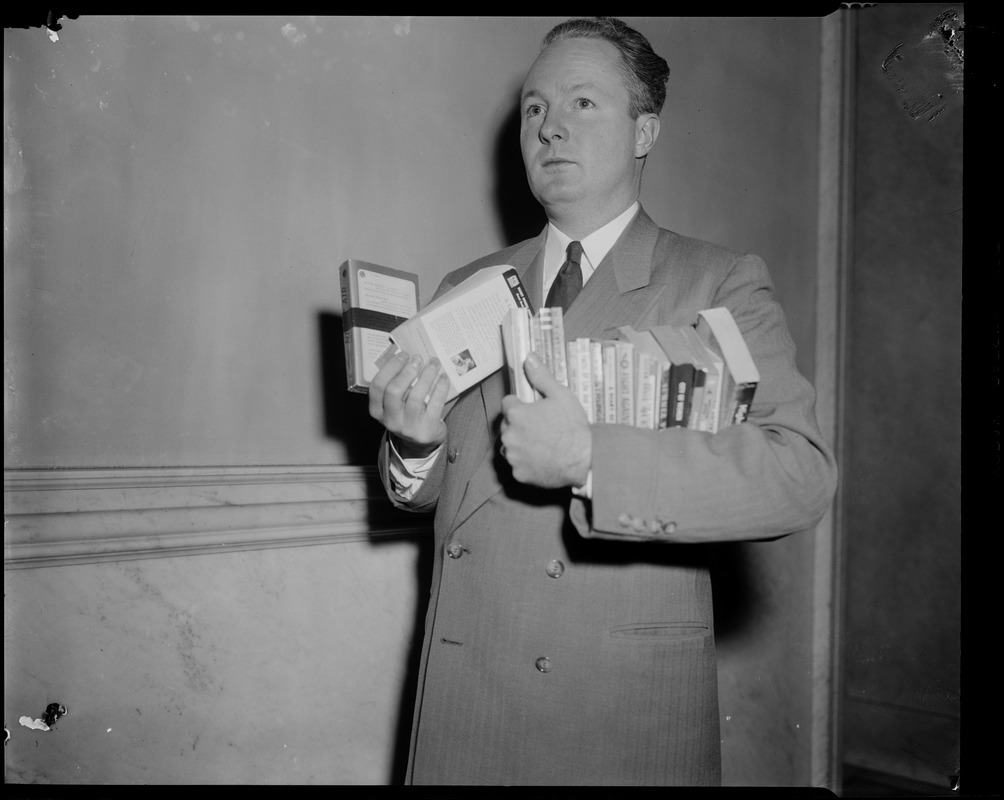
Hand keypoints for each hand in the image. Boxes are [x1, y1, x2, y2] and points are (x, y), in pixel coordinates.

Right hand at [368, 352, 449, 457]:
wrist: (421, 442)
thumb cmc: (408, 413)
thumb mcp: (395, 403)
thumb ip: (396, 384)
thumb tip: (409, 357)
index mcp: (377, 410)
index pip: (378, 386)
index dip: (391, 367)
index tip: (404, 354)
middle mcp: (390, 420)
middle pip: (394, 391)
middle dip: (407, 371)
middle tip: (418, 358)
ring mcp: (408, 427)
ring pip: (416, 396)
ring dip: (426, 376)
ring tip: (434, 363)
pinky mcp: (427, 429)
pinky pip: (435, 404)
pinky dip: (440, 387)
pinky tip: (443, 377)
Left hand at [500, 351, 590, 487]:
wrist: (586, 460)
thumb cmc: (574, 427)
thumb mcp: (561, 395)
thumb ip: (541, 377)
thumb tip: (528, 358)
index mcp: (516, 413)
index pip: (507, 403)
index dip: (520, 404)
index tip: (533, 410)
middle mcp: (509, 435)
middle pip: (507, 425)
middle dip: (519, 424)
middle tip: (541, 427)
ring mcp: (513, 456)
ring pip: (510, 446)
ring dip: (520, 443)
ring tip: (542, 444)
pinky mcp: (519, 474)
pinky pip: (517, 465)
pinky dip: (526, 463)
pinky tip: (542, 459)